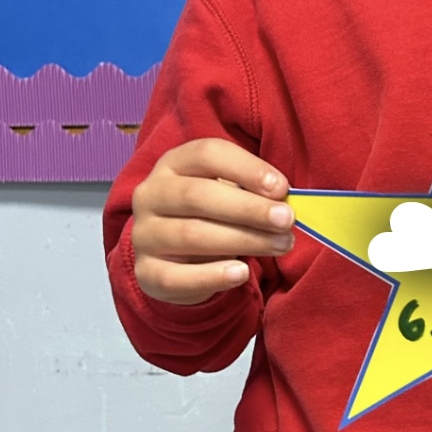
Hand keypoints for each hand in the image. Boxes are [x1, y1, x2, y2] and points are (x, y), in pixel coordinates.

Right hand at [131, 139, 294, 304]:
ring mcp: (144, 235)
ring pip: (191, 235)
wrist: (174, 258)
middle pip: (198, 195)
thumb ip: (251, 191)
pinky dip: (212, 276)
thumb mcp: (228, 193)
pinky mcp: (147, 273)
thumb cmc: (211, 216)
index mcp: (173, 164)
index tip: (282, 188)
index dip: (246, 169)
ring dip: (243, 240)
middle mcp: (151, 195)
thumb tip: (285, 200)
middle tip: (287, 220)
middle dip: (248, 208)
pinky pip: (177, 277)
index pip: (206, 154)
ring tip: (280, 245)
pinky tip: (241, 274)